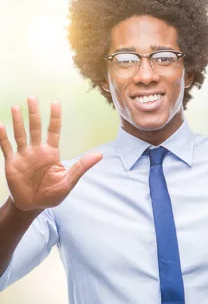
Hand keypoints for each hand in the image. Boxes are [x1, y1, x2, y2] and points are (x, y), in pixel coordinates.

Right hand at [0, 96, 101, 212]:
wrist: (33, 206)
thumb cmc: (52, 194)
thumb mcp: (69, 181)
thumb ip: (82, 166)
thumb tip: (100, 154)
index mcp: (51, 153)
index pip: (53, 131)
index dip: (54, 117)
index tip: (55, 102)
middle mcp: (37, 151)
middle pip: (35, 128)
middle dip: (34, 113)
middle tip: (32, 97)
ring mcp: (24, 156)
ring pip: (20, 134)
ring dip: (18, 121)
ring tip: (16, 107)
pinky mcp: (12, 163)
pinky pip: (6, 147)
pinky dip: (3, 137)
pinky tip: (1, 126)